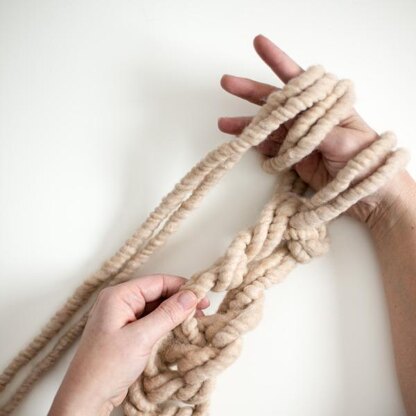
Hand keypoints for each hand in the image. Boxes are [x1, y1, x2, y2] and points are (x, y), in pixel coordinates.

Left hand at [48, 274, 209, 415]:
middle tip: (202, 310)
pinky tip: (180, 329)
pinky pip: (151, 321)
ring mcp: (124, 317)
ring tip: (195, 321)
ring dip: (175, 314)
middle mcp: (120, 302)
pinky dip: (167, 325)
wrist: (87, 397)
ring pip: (156, 308)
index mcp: (118, 296)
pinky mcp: (128, 332)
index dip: (181, 287)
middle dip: (180, 302)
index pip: (157, 282)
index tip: (201, 295)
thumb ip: (167, 314)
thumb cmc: (105, 367)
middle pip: (158, 294)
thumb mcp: (141, 338)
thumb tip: (190, 296)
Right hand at [218, 34, 409, 227]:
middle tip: (227, 82)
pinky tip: (239, 142)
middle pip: (277, 100)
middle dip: (251, 91)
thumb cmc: (366, 159)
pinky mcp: (292, 158)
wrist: (369, 191)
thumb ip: (320, 133)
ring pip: (269, 126)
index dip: (279, 62)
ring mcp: (299, 138)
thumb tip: (297, 128)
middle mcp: (309, 117)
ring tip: (223, 123)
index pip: (301, 79)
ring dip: (247, 124)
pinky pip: (270, 148)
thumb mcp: (348, 141)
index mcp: (326, 105)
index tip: (259, 44)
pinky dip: (255, 146)